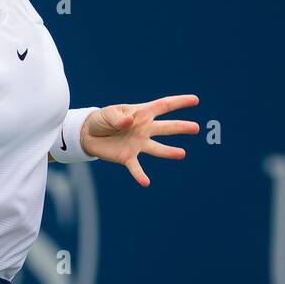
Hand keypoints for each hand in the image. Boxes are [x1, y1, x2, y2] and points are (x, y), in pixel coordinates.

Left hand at [80, 95, 199, 186]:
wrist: (89, 135)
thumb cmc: (102, 120)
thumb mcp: (107, 114)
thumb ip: (118, 117)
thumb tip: (129, 121)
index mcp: (141, 113)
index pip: (163, 106)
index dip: (179, 102)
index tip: (195, 100)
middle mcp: (144, 129)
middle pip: (166, 127)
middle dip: (181, 127)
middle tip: (196, 128)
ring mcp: (138, 144)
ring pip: (156, 148)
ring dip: (168, 152)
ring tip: (182, 154)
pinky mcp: (128, 157)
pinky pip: (136, 167)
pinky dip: (140, 175)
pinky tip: (146, 183)